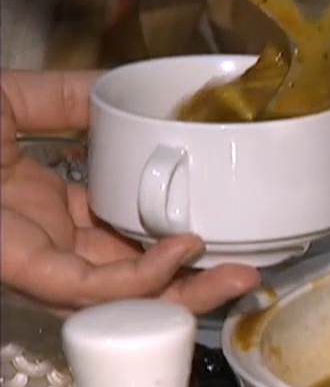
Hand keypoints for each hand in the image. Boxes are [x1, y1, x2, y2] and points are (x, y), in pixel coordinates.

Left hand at [1, 70, 260, 314]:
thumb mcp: (17, 102)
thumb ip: (70, 97)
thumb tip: (130, 88)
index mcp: (56, 216)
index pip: (128, 242)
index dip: (175, 243)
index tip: (221, 224)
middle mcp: (56, 249)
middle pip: (139, 284)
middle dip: (197, 284)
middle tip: (250, 269)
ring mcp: (43, 265)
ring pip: (127, 298)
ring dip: (189, 292)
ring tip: (242, 274)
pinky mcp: (28, 270)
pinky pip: (95, 286)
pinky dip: (145, 275)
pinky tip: (182, 249)